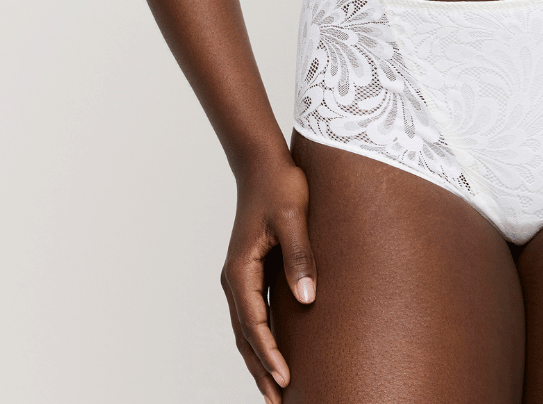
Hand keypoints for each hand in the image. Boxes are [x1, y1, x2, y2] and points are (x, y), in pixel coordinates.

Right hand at [220, 156, 316, 399]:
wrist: (264, 163)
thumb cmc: (281, 186)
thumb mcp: (294, 218)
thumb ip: (300, 257)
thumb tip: (307, 299)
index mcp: (241, 269)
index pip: (254, 323)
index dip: (269, 354)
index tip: (286, 378)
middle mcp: (235, 278)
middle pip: (245, 335)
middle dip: (261, 370)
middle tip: (280, 403)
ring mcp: (240, 276)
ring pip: (247, 329)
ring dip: (258, 360)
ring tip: (276, 391)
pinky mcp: (251, 272)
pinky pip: (253, 315)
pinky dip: (260, 339)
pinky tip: (274, 353)